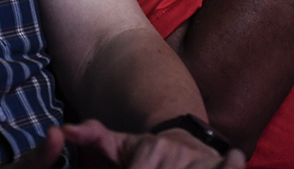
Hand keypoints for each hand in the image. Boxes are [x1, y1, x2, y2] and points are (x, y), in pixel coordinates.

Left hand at [59, 119, 245, 167]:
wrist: (182, 141)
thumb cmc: (145, 153)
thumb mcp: (118, 146)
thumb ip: (93, 136)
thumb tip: (65, 129)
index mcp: (150, 150)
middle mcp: (176, 154)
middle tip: (152, 168)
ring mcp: (200, 160)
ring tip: (168, 168)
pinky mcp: (221, 164)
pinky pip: (228, 168)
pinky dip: (228, 168)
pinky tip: (223, 164)